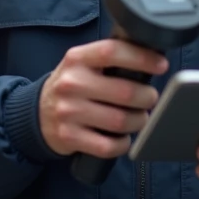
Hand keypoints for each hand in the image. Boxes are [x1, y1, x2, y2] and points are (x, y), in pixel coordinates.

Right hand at [39, 39, 167, 157]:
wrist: (37, 113)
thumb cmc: (72, 86)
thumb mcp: (82, 63)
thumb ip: (109, 58)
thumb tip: (151, 56)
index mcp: (77, 59)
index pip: (113, 52)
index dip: (142, 58)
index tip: (161, 65)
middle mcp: (71, 83)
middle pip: (125, 92)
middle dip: (148, 98)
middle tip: (150, 99)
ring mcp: (68, 111)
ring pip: (120, 121)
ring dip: (139, 122)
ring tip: (139, 118)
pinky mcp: (69, 137)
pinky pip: (108, 146)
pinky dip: (123, 144)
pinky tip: (123, 138)